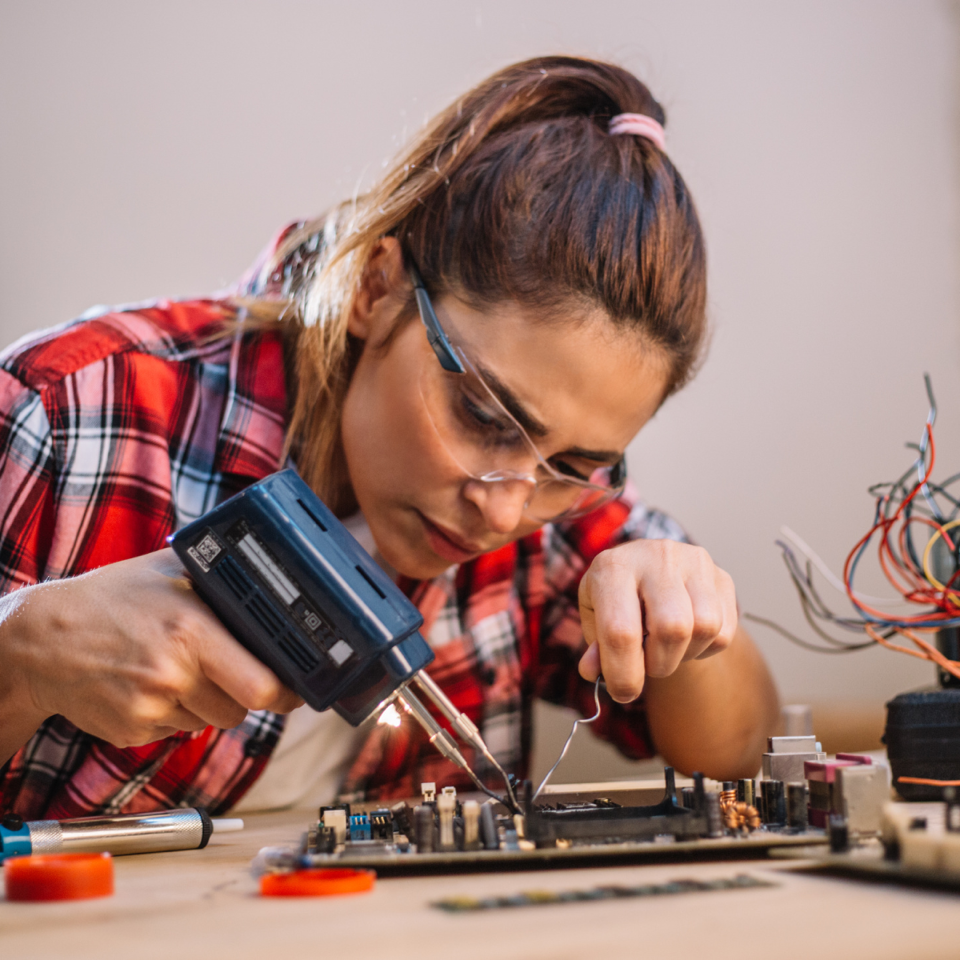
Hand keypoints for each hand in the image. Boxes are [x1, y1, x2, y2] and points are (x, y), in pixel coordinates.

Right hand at [0, 548, 302, 752]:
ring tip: (181, 667)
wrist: (41, 639)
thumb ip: (225, 581)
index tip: (298, 688)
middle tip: (238, 672)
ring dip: (211, 702)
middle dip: (248, 695)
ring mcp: (149, 708)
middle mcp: (172, 673)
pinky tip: (154, 683)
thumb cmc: (114, 598)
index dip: (287, 691)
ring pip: (212, 721)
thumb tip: (281, 591)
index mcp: (192, 630)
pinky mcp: (132, 731)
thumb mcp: (173, 571)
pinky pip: (179, 729)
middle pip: (242, 710)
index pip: (262, 685)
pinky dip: (178, 713)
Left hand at [577, 540, 737, 702]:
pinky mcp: (721, 576)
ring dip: (684, 655)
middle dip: (659, 664)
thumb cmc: (618, 600)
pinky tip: (687, 638)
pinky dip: (706, 649)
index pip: (621, 630)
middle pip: (671, 628)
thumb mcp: (596, 618)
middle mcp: (656, 556)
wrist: (650, 570)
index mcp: (613, 567)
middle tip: (647, 665)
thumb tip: (594, 672)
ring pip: (704, 628)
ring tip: (666, 648)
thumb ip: (595, 649)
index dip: (622, 673)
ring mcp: (693, 562)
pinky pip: (725, 631)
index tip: (623, 692)